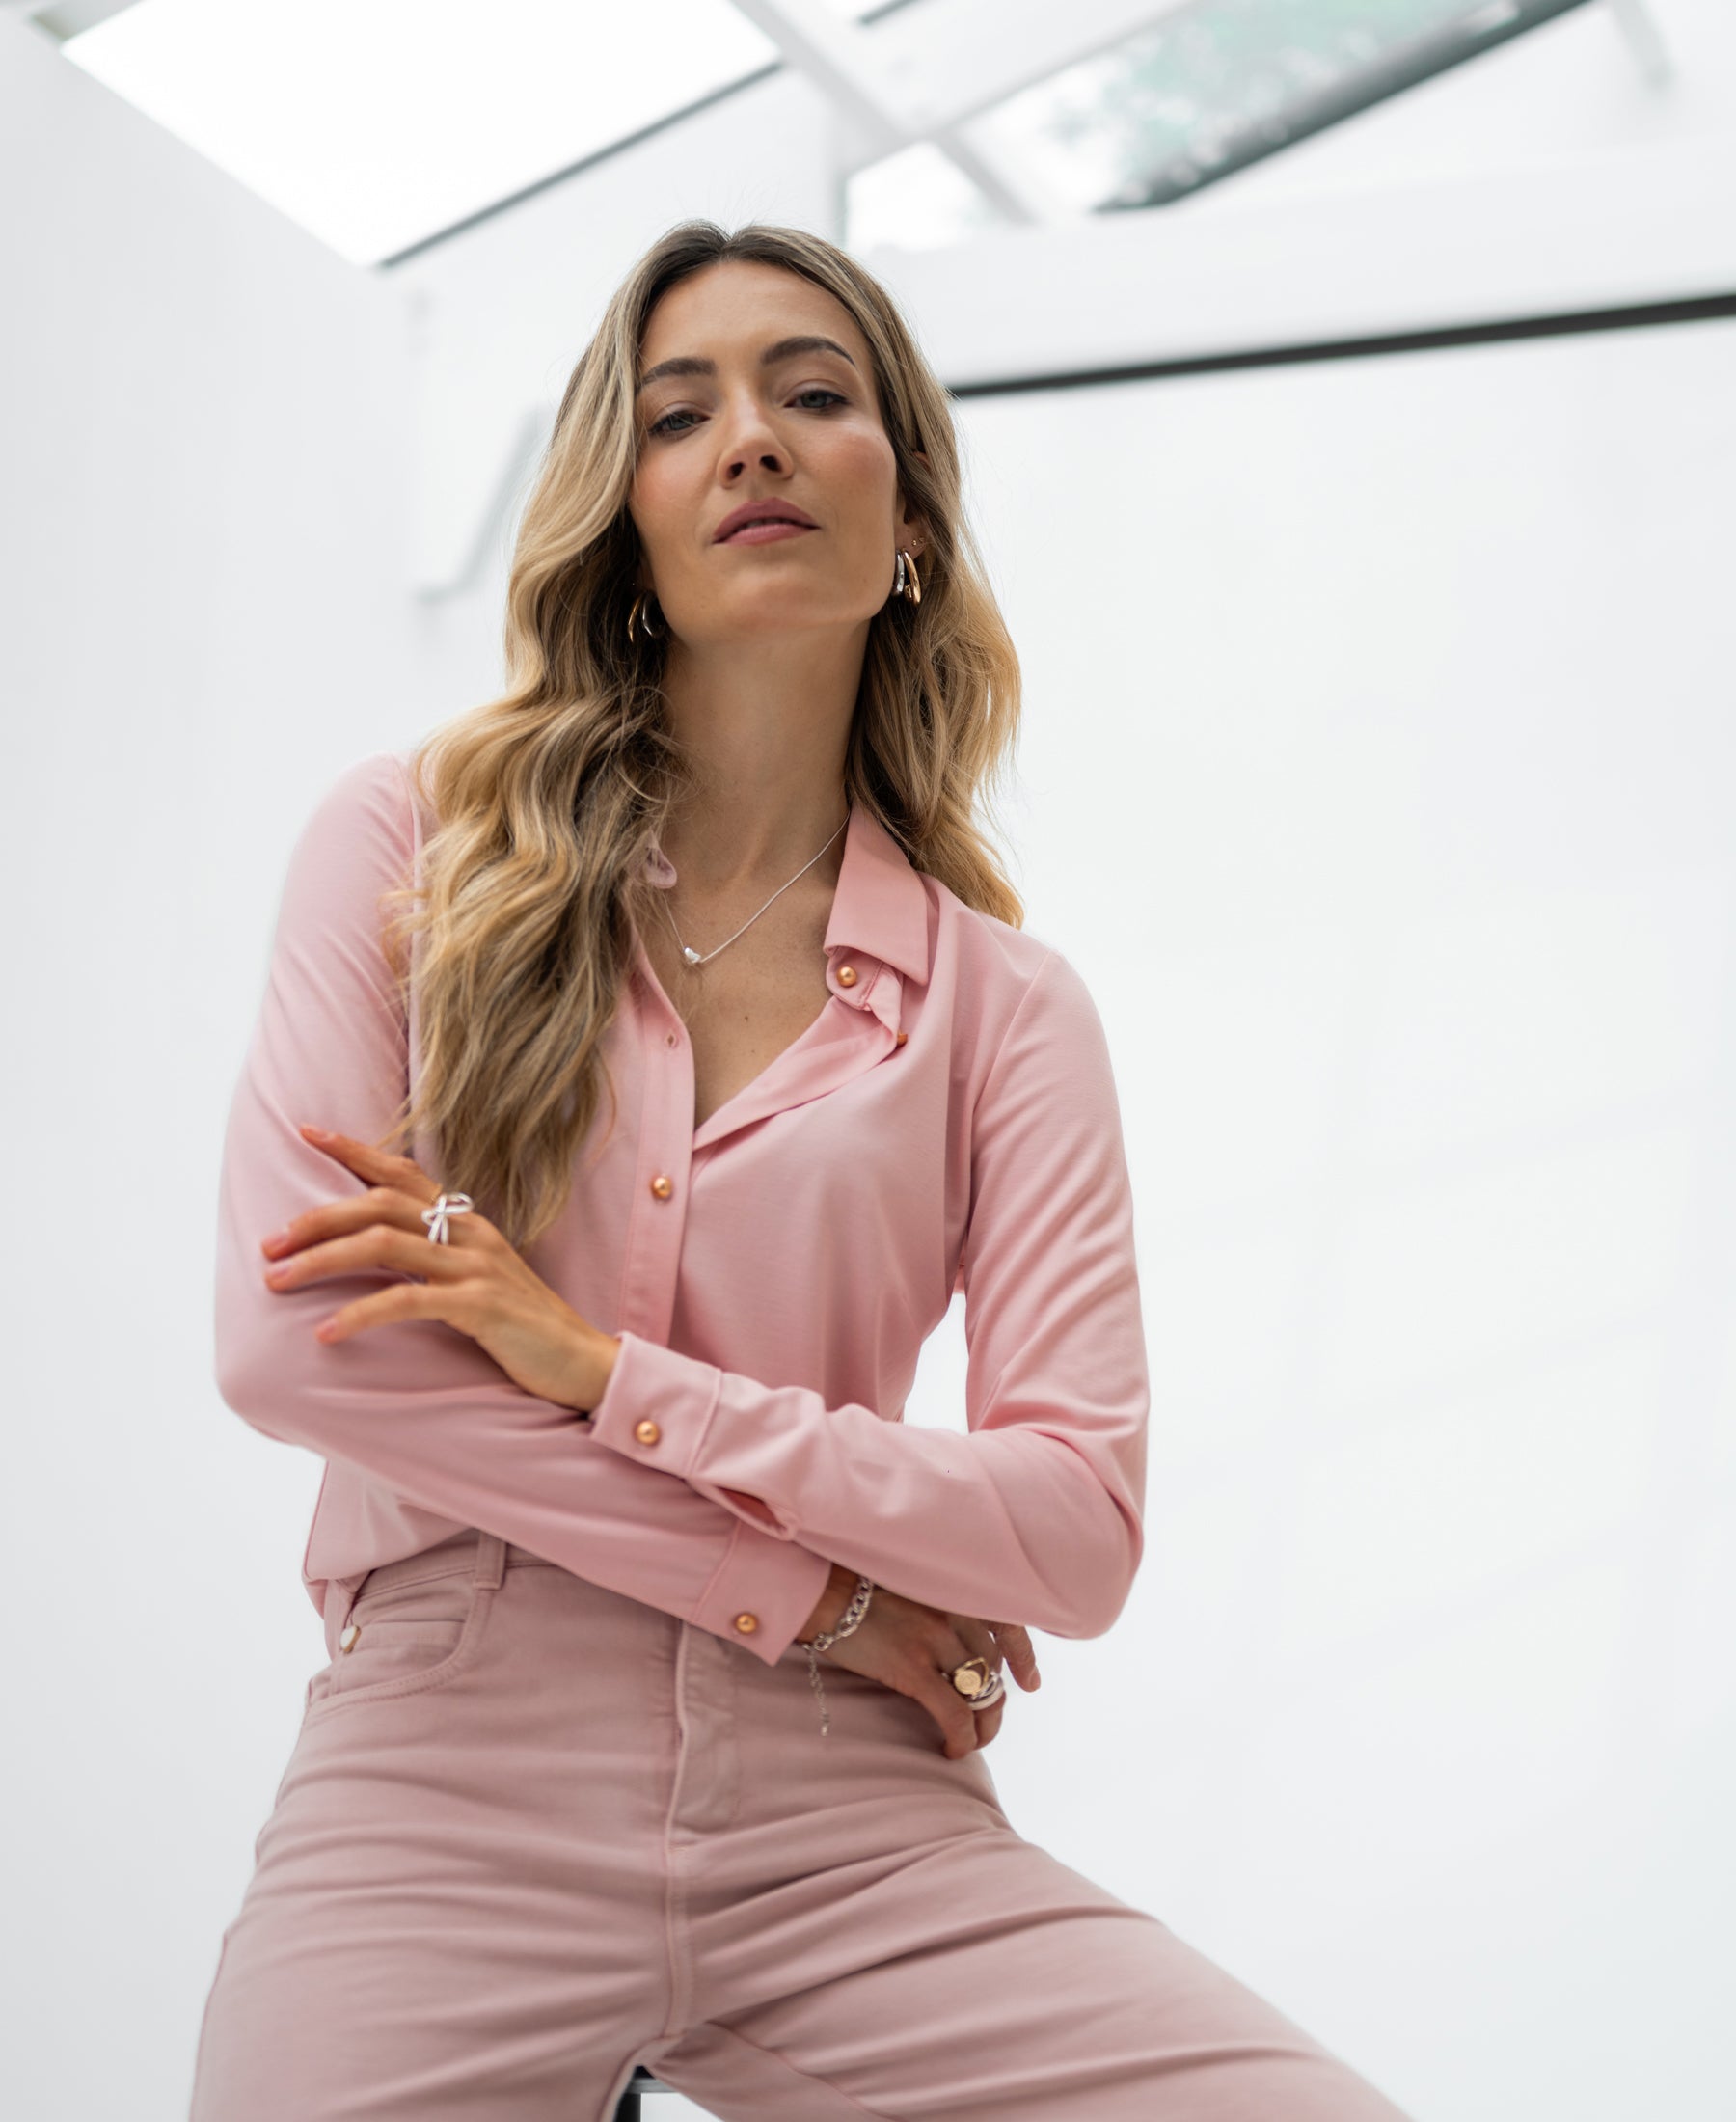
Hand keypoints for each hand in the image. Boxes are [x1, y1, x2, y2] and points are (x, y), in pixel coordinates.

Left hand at [259, 1125, 619, 1410]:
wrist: (584, 1363)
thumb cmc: (524, 1329)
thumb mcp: (478, 1280)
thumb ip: (435, 1261)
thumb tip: (377, 1256)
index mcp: (468, 1222)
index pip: (403, 1172)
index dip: (354, 1150)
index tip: (305, 1131)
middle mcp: (471, 1233)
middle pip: (380, 1203)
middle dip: (317, 1218)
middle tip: (269, 1244)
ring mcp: (477, 1266)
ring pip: (383, 1245)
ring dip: (322, 1260)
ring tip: (277, 1281)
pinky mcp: (482, 1305)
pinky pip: (407, 1301)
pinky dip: (359, 1314)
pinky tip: (325, 1333)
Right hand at [801, 1563, 1041, 1760]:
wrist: (824, 1594)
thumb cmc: (859, 1591)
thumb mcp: (913, 1589)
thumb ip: (941, 1610)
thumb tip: (960, 1650)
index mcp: (956, 1591)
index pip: (1009, 1624)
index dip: (1024, 1657)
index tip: (1031, 1682)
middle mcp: (954, 1611)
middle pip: (993, 1666)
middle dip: (996, 1701)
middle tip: (988, 1724)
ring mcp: (936, 1639)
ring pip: (981, 1693)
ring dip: (983, 1725)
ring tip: (973, 1741)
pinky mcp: (913, 1668)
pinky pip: (953, 1713)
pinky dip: (961, 1738)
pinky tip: (952, 1751)